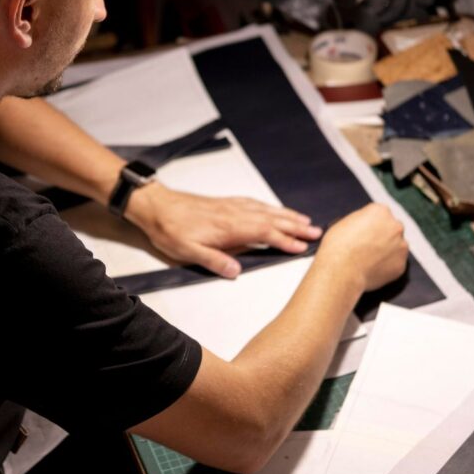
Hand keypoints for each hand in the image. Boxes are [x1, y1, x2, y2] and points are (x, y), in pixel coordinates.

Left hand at [125, 183, 322, 278]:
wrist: (156, 206)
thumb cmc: (171, 231)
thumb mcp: (188, 252)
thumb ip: (214, 261)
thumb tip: (237, 271)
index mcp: (229, 228)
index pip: (264, 233)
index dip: (284, 240)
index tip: (302, 246)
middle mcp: (235, 214)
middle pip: (271, 219)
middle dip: (295, 226)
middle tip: (316, 231)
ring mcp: (231, 206)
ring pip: (266, 210)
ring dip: (287, 215)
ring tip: (305, 220)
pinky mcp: (226, 203)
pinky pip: (255, 203)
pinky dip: (270, 207)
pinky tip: (275, 210)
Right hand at [316, 203, 408, 292]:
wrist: (341, 272)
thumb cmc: (337, 247)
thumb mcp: (344, 222)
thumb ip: (361, 221)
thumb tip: (364, 226)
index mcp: (380, 211)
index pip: (380, 214)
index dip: (371, 224)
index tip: (365, 232)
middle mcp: (395, 226)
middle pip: (392, 228)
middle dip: (383, 235)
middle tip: (369, 246)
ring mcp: (401, 246)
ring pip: (397, 246)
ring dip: (387, 250)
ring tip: (369, 259)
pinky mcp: (401, 264)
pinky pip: (396, 263)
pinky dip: (387, 266)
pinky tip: (373, 268)